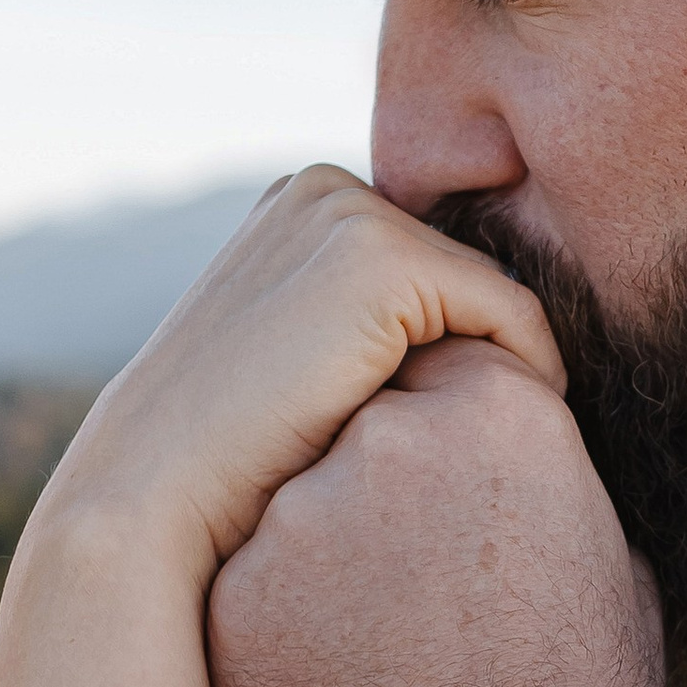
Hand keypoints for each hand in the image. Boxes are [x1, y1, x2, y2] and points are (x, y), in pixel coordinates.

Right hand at [45, 167, 563, 589]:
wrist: (154, 496)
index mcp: (302, 205)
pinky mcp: (384, 263)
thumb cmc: (227, 462)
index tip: (469, 427)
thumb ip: (357, 328)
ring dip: (505, 373)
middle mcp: (323, 190)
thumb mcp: (295, 364)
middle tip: (486, 449)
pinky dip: (532, 377)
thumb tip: (462, 345)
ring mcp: (350, 217)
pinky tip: (504, 445)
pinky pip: (514, 316)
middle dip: (483, 356)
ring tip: (490, 455)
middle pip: (465, 275)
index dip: (457, 349)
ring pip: (494, 296)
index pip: (430, 269)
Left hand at [209, 337, 665, 686]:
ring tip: (381, 636)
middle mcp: (395, 437)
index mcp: (502, 410)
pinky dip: (276, 616)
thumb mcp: (606, 550)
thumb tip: (511, 440)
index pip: (441, 363)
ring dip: (322, 545)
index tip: (456, 494)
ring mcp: (305, 516)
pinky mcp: (239, 594)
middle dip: (378, 474)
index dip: (445, 432)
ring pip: (293, 495)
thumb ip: (540, 465)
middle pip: (358, 416)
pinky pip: (245, 575)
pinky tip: (333, 673)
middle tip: (414, 567)